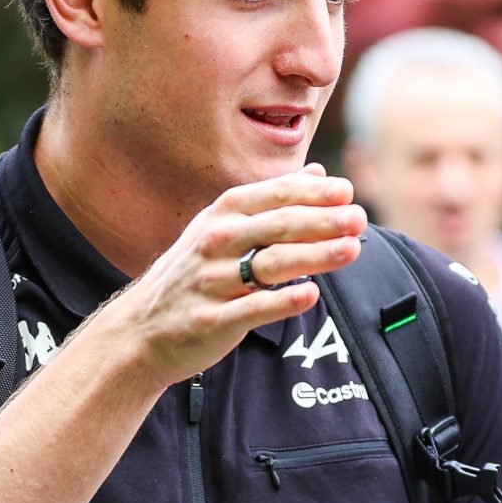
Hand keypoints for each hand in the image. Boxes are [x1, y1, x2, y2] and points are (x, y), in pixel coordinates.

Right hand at [96, 166, 365, 386]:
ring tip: (351, 249)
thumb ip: (274, 201)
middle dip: (322, 220)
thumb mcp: (224, 227)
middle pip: (277, 226)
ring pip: (270, 265)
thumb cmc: (195, 274)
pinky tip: (312, 295)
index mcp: (222, 215)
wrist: (142, 329)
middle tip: (359, 218)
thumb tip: (319, 173)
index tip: (348, 192)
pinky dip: (283, 301)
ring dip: (314, 255)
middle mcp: (216, 242)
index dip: (313, 193)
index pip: (275, 196)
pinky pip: (252, 308)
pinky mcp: (212, 319)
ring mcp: (212, 281)